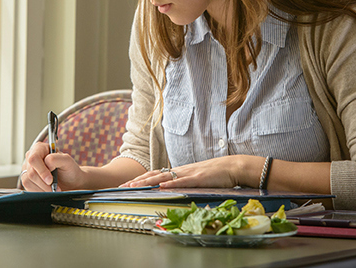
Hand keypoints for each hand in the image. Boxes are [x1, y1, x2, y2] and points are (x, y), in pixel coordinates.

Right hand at [19, 142, 86, 190]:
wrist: (70, 182)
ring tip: (52, 189)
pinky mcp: (27, 179)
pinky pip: (28, 187)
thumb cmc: (68, 170)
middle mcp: (31, 157)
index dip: (41, 170)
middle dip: (44, 183)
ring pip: (28, 181)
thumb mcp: (67, 161)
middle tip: (54, 188)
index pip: (34, 158)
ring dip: (42, 188)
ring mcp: (27, 168)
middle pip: (31, 172)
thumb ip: (56, 158)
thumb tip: (46, 163)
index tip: (50, 180)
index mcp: (40, 148)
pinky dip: (39, 191)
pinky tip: (46, 190)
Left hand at [119, 156, 243, 188]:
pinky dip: (171, 183)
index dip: (141, 179)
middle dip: (138, 181)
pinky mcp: (199, 178)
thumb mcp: (195, 179)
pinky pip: (183, 181)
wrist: (232, 166)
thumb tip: (169, 189)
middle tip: (123, 186)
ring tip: (135, 185)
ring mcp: (189, 174)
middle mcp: (180, 171)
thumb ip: (182, 182)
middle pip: (155, 175)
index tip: (127, 184)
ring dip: (148, 182)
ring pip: (165, 177)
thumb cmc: (215, 175)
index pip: (155, 175)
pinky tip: (161, 185)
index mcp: (179, 172)